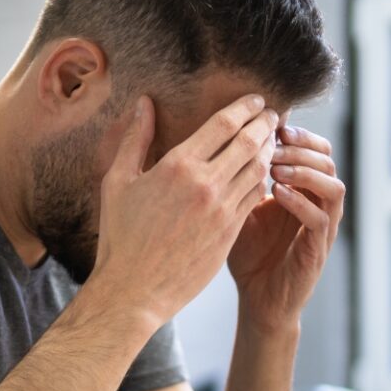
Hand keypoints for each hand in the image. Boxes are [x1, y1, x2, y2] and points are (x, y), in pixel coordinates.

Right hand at [87, 94, 277, 325]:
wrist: (134, 290)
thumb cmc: (120, 237)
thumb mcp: (117, 182)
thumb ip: (135, 139)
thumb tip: (144, 103)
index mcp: (178, 166)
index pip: (223, 124)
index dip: (245, 107)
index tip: (256, 100)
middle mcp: (205, 185)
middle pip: (250, 142)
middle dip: (266, 123)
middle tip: (273, 114)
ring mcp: (222, 211)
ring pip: (259, 170)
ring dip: (270, 150)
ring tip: (272, 140)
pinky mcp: (230, 233)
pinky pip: (255, 198)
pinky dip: (263, 180)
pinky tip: (263, 174)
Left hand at [227, 124, 343, 330]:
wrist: (258, 299)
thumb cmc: (248, 253)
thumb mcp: (240, 207)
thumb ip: (240, 178)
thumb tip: (220, 140)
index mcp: (304, 189)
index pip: (314, 148)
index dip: (298, 134)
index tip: (270, 125)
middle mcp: (319, 204)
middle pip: (328, 160)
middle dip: (301, 147)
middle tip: (273, 142)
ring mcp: (322, 227)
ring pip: (332, 186)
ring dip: (304, 172)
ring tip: (274, 167)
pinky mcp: (317, 250)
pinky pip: (319, 219)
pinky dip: (299, 202)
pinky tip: (276, 193)